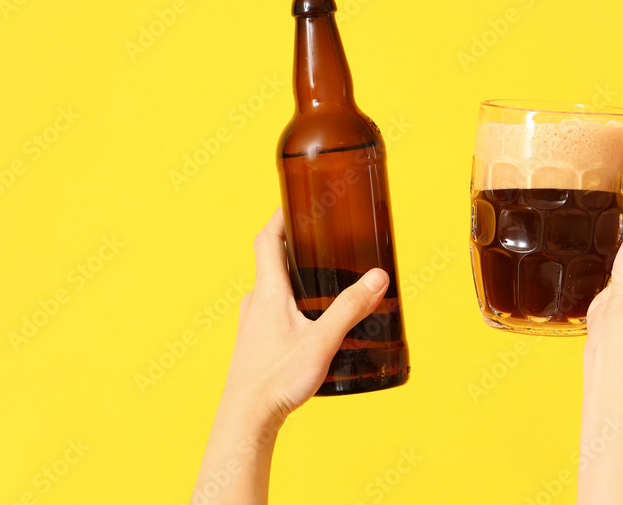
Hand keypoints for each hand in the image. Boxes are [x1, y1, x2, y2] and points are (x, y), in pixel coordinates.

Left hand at [222, 207, 389, 423]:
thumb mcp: (321, 342)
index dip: (280, 216)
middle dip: (296, 246)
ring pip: (273, 288)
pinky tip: (312, 322)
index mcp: (267, 292)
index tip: (297, 202)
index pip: (266, 239)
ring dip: (294, 278)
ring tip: (324, 280)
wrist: (245, 421)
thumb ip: (350, 308)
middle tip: (324, 240)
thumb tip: (377, 278)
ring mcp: (252, 324)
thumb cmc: (276, 382)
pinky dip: (291, 303)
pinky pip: (272, 311)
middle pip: (272, 261)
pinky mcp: (255, 344)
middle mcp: (255, 303)